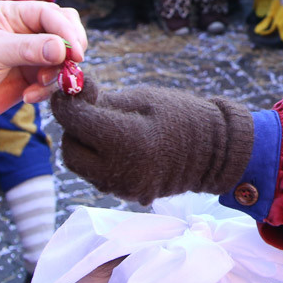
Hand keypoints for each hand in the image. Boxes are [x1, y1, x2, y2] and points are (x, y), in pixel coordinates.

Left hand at [0, 1, 86, 138]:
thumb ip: (28, 48)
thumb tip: (63, 48)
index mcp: (10, 15)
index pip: (50, 14)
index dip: (66, 30)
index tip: (74, 52)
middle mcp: (23, 32)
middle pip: (63, 30)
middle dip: (70, 48)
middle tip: (70, 65)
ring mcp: (28, 56)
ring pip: (62, 58)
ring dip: (57, 73)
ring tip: (39, 85)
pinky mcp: (29, 79)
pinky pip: (53, 81)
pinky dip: (47, 90)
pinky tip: (29, 97)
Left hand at [51, 80, 253, 204]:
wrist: (216, 151)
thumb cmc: (182, 115)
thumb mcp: (144, 97)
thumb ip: (103, 99)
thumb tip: (69, 94)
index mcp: (126, 140)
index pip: (75, 121)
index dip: (65, 102)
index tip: (69, 88)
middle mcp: (120, 171)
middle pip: (70, 150)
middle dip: (73, 129)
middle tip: (88, 110)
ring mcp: (123, 188)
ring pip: (81, 167)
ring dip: (84, 145)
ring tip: (105, 127)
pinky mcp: (127, 195)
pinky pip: (98, 176)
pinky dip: (99, 160)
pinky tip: (117, 145)